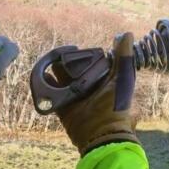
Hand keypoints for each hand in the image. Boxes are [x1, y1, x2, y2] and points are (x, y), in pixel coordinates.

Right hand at [56, 32, 139, 154]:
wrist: (100, 134)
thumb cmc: (114, 107)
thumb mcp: (122, 79)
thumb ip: (124, 58)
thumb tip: (126, 34)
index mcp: (105, 81)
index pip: (94, 64)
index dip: (87, 56)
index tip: (78, 49)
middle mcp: (90, 89)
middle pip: (76, 71)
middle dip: (68, 63)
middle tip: (60, 55)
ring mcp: (76, 99)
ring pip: (63, 81)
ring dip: (56, 72)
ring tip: (49, 62)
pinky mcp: (64, 108)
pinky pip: (52, 95)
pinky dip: (46, 87)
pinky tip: (41, 77)